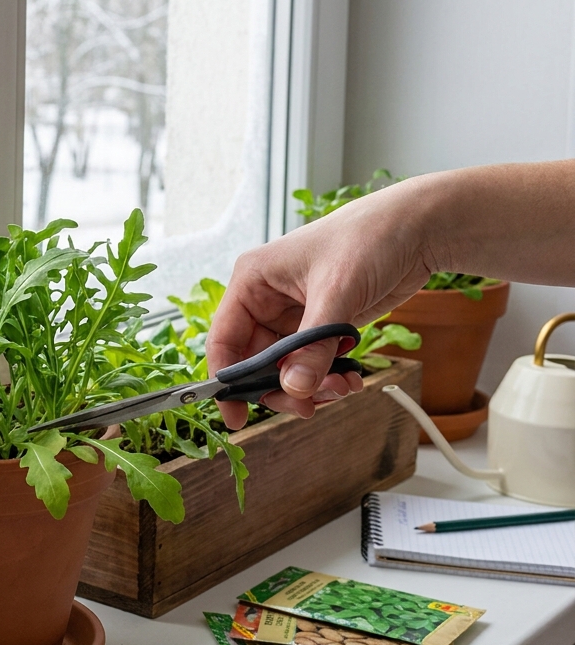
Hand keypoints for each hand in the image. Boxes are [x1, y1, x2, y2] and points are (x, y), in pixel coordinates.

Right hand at [206, 179, 435, 428]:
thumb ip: (313, 346)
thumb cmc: (370, 238)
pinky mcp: (321, 325)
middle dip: (280, 387)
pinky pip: (312, 364)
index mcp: (253, 282)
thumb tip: (294, 389)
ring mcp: (294, 315)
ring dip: (309, 387)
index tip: (236, 416)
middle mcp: (267, 300)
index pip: (225, 339)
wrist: (419, 228)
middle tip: (306, 407)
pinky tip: (349, 379)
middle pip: (255, 362)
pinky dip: (327, 379)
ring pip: (285, 368)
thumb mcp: (337, 292)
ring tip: (340, 388)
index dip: (227, 380)